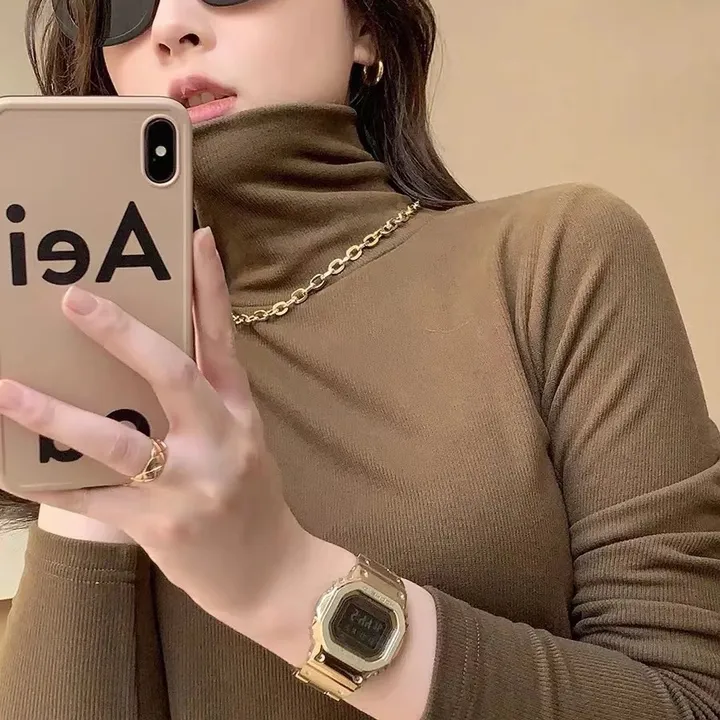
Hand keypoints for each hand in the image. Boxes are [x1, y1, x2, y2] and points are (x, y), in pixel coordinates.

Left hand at [0, 228, 312, 623]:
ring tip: (6, 389)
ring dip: (56, 415)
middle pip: (172, 375)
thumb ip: (206, 401)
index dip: (210, 286)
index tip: (193, 236)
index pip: (224, 339)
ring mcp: (190, 484)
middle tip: (72, 301)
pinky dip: (49, 483)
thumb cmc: (251, 499)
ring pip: (118, 441)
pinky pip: (93, 500)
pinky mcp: (161, 525)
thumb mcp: (242, 439)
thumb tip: (147, 361)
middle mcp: (220, 440)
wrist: (271, 572)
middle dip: (123, 335)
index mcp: (239, 413)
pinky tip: (10, 470)